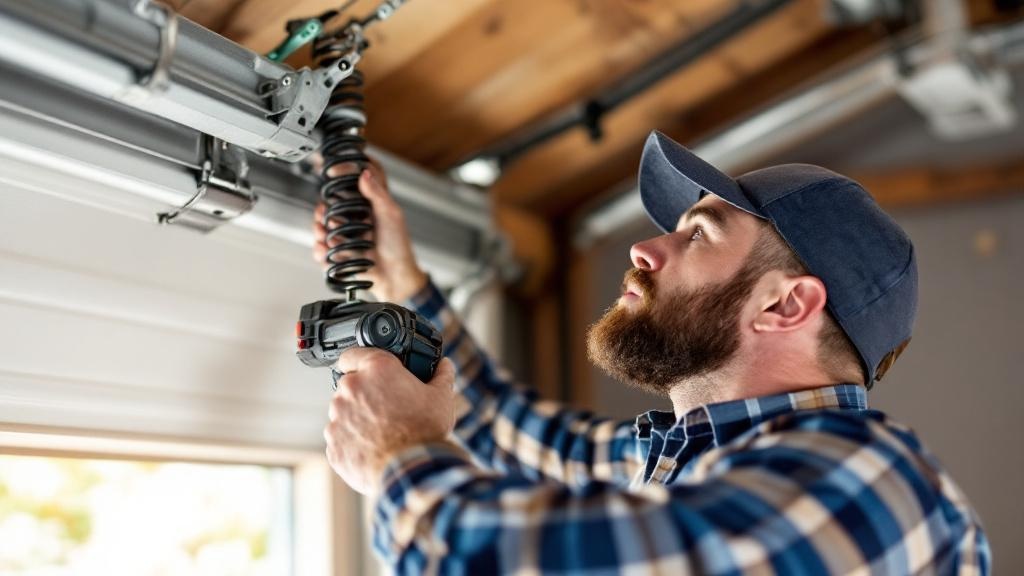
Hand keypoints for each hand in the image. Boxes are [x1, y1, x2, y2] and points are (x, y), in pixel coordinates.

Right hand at [313, 162, 428, 301]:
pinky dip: (321, 250)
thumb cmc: (398, 246)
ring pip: (320, 227)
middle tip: (324, 215)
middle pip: (328, 206)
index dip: (341, 175)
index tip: (333, 172)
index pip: (351, 183)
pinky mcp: (339, 252)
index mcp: (368, 205)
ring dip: (319, 231)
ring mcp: (345, 235)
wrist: (395, 277)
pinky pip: (321, 249)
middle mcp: (354, 218)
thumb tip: (365, 173)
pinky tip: (327, 251)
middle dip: (322, 211)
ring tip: (328, 237)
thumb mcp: (391, 216)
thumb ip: (377, 193)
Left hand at [323, 348, 455, 494]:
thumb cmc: (424, 433)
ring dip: (356, 418)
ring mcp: (338, 418)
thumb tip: (444, 366)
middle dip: (364, 394)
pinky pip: (340, 438)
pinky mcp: (333, 444)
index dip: (359, 361)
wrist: (411, 471)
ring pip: (343, 413)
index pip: (352, 354)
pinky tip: (373, 448)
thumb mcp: (441, 397)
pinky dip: (352, 442)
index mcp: (376, 370)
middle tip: (385, 407)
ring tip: (381, 432)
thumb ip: (441, 375)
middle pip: (350, 385)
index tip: (366, 371)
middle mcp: (351, 389)